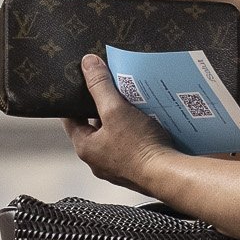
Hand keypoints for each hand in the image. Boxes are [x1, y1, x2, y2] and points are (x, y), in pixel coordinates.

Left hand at [62, 54, 171, 192]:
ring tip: (133, 101)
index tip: (80, 85)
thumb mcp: (115, 109)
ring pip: (116, 135)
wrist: (169, 175)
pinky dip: (138, 131)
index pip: (71, 119)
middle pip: (95, 126)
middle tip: (111, 89)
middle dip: (103, 107)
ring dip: (123, 119)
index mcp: (86, 148)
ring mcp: (119, 166)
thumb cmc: (139, 148)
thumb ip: (100, 86)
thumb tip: (87, 64)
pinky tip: (149, 120)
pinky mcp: (137, 168)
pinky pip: (133, 144)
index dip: (74, 100)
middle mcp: (99, 160)